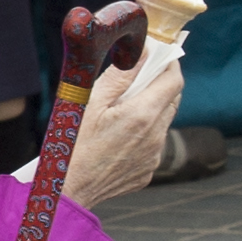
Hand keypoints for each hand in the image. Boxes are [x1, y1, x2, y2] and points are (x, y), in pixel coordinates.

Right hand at [61, 52, 182, 208]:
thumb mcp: (91, 101)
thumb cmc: (72, 142)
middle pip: (172, 100)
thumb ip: (120, 74)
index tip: (159, 54)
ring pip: (162, 122)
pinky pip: (153, 144)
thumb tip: (143, 51)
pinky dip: (143, 133)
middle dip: (160, 84)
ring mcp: (154, 156)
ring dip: (150, 110)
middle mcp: (155, 136)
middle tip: (139, 76)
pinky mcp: (148, 171)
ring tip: (122, 110)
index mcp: (142, 114)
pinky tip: (118, 136)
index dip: (170, 63)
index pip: (174, 80)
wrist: (67, 189)